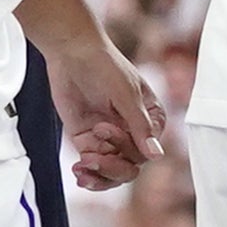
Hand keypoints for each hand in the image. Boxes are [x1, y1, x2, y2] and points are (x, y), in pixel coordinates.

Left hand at [45, 32, 165, 189]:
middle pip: (130, 167)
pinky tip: (79, 173)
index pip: (147, 152)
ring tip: (82, 171)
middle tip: (91, 156)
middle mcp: (132, 132)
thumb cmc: (104, 64)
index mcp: (151, 121)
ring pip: (113, 171)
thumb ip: (138, 124)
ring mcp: (109, 137)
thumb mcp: (125, 93)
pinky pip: (92, 164)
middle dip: (112, 167)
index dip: (127, 149)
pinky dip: (87, 172)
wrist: (70, 50)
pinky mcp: (87, 138)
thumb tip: (156, 155)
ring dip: (100, 176)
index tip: (104, 128)